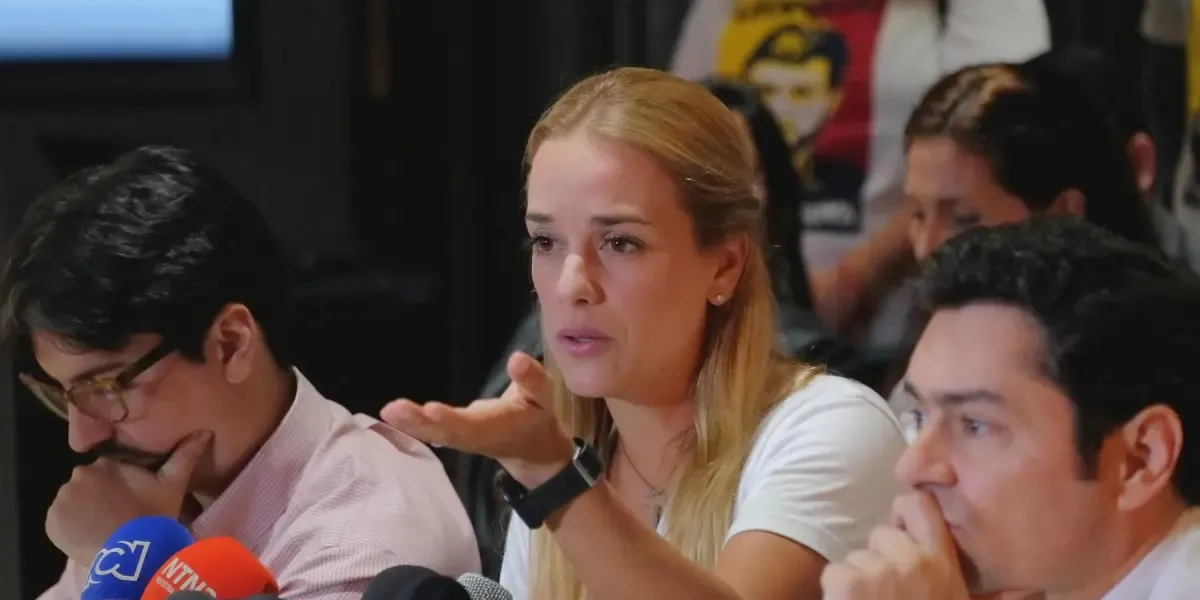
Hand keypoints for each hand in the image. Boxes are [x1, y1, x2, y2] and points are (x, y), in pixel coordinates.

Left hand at [45, 430, 212, 564]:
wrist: (132, 552)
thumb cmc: (153, 515)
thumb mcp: (173, 484)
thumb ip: (185, 455)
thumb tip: (204, 431)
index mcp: (106, 462)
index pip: (108, 469)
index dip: (119, 484)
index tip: (130, 498)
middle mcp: (79, 474)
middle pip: (89, 483)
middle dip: (100, 495)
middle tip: (118, 513)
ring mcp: (62, 498)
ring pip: (74, 500)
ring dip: (85, 509)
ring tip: (104, 525)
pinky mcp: (52, 521)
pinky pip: (60, 519)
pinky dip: (71, 525)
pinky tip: (89, 533)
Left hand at [381, 352, 573, 486]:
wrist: (532, 448)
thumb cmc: (536, 416)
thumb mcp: (544, 396)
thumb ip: (532, 378)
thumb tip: (517, 359)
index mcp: (497, 427)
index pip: (471, 425)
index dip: (451, 419)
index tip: (430, 410)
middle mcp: (474, 436)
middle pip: (444, 432)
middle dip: (418, 422)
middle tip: (392, 410)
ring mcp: (461, 438)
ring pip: (433, 434)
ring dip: (409, 424)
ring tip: (388, 411)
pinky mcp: (452, 434)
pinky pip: (430, 431)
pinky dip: (410, 424)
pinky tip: (390, 415)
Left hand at [820, 492, 970, 599]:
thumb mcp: (953, 596)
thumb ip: (952, 576)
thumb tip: (976, 571)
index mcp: (945, 566)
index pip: (921, 505)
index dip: (904, 511)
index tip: (900, 529)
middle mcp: (917, 561)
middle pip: (883, 534)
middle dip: (879, 558)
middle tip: (885, 590)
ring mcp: (883, 569)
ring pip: (857, 556)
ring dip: (858, 578)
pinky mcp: (851, 582)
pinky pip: (834, 572)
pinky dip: (836, 591)